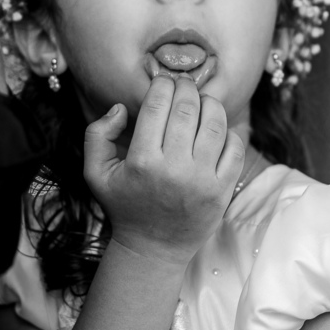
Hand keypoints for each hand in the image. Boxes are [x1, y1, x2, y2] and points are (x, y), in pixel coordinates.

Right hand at [83, 74, 244, 265]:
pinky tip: (215, 129)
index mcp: (142, 162)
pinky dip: (228, 131)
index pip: (157, 106)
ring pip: (215, 123)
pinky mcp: (222, 191)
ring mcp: (202, 181)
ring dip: (209, 103)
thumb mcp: (95, 173)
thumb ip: (96, 135)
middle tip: (183, 85)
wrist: (153, 248)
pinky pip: (234, 148)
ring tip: (201, 101)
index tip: (162, 82)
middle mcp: (174, 169)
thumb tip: (120, 108)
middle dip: (185, 88)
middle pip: (187, 108)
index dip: (161, 85)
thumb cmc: (124, 205)